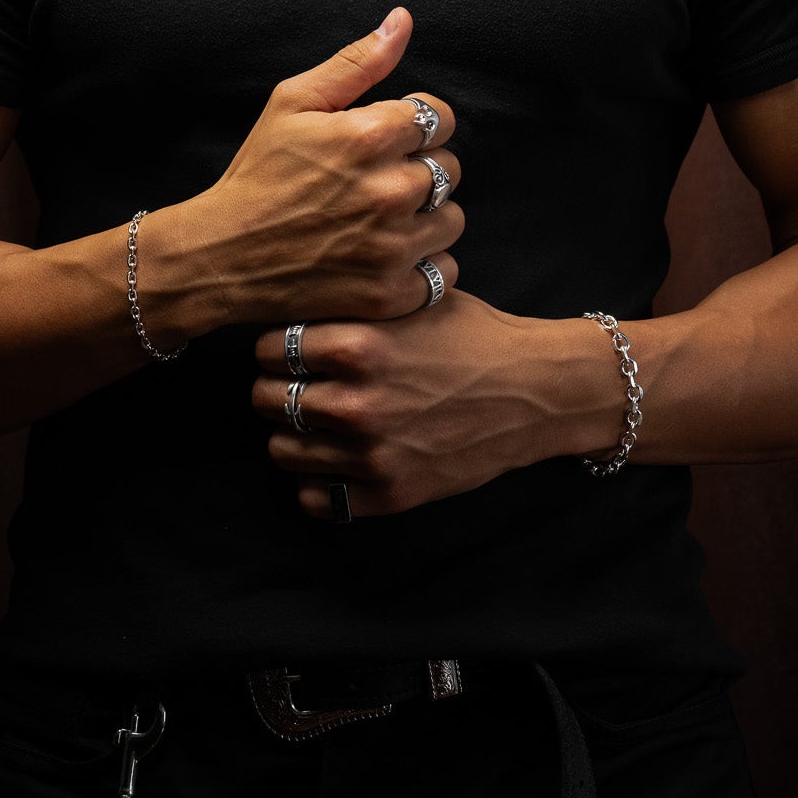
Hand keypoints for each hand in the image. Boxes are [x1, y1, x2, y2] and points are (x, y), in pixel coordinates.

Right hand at [186, 7, 465, 327]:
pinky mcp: (389, 293)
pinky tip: (388, 255)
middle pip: (449, 168)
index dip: (415, 125)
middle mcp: (389, 191)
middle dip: (419, 169)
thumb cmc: (257, 172)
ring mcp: (391, 246)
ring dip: (426, 218)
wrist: (221, 255)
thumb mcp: (294, 101)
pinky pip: (443, 271)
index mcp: (370, 136)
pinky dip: (424, 264)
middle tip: (375, 180)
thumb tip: (402, 19)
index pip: (441, 118)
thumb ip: (357, 61)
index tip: (387, 139)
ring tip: (382, 219)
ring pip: (452, 220)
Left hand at [252, 289, 573, 517]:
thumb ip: (352, 305)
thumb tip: (295, 299)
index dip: (273, 345)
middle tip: (293, 384)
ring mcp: (372, 454)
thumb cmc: (472, 336)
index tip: (285, 347)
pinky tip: (335, 460)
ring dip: (291, 434)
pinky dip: (318, 482)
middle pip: (264, 400)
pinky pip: (317, 499)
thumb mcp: (410, 301)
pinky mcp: (391, 493)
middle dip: (273, 387)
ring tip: (312, 421)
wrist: (532, 390)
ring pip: (282, 451)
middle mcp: (357, 402)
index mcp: (358, 346)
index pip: (268, 348)